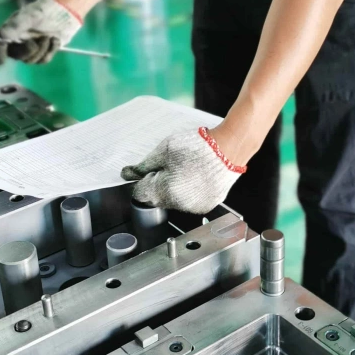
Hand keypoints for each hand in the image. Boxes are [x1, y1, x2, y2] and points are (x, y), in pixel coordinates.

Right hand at [0, 0, 82, 64]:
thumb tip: (0, 35)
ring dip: (42, 49)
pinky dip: (51, 50)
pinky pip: (43, 60)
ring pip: (31, 60)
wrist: (66, 13)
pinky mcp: (43, 54)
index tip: (0, 61)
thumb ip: (15, 26)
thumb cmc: (45, 10)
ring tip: (49, 36)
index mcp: (11, 31)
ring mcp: (30, 49)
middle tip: (39, 40)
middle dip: (28, 50)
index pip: (0, 45)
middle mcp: (18, 42)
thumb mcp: (30, 16)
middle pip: (17, 56)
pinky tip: (54, 40)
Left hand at [120, 127, 246, 213]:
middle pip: (156, 199)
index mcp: (165, 190)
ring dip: (173, 190)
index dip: (143, 180)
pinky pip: (189, 203)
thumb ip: (144, 166)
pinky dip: (188, 193)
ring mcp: (194, 207)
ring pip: (173, 202)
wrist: (227, 149)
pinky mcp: (206, 206)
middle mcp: (179, 204)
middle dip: (157, 185)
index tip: (150, 170)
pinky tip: (195, 178)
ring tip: (186, 170)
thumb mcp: (164, 151)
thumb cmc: (196, 147)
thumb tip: (128, 174)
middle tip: (170, 167)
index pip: (140, 193)